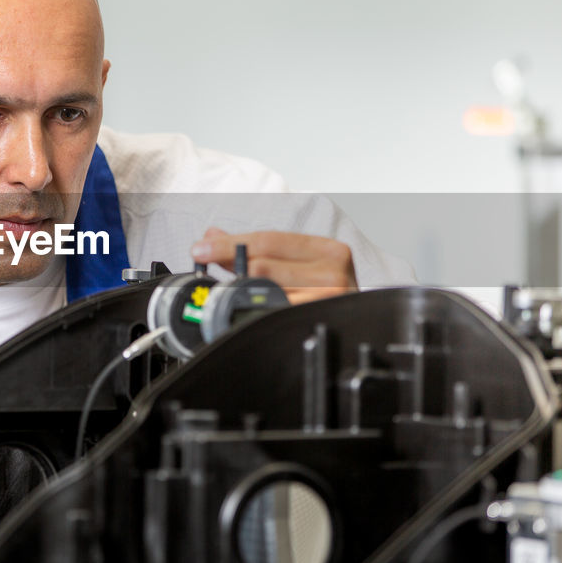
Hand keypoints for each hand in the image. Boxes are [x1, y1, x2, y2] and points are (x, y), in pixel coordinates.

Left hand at [190, 227, 357, 304]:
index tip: (202, 247)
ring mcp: (328, 298)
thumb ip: (257, 249)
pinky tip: (242, 308)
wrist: (359, 327)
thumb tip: (213, 236)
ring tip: (222, 287)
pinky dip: (255, 309)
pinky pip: (275, 312)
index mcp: (329, 250)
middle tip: (204, 261)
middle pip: (265, 263)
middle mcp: (333, 271)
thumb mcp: (299, 265)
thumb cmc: (327, 295)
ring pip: (267, 288)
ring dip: (240, 288)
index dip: (230, 243)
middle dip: (229, 262)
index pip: (270, 240)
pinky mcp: (318, 320)